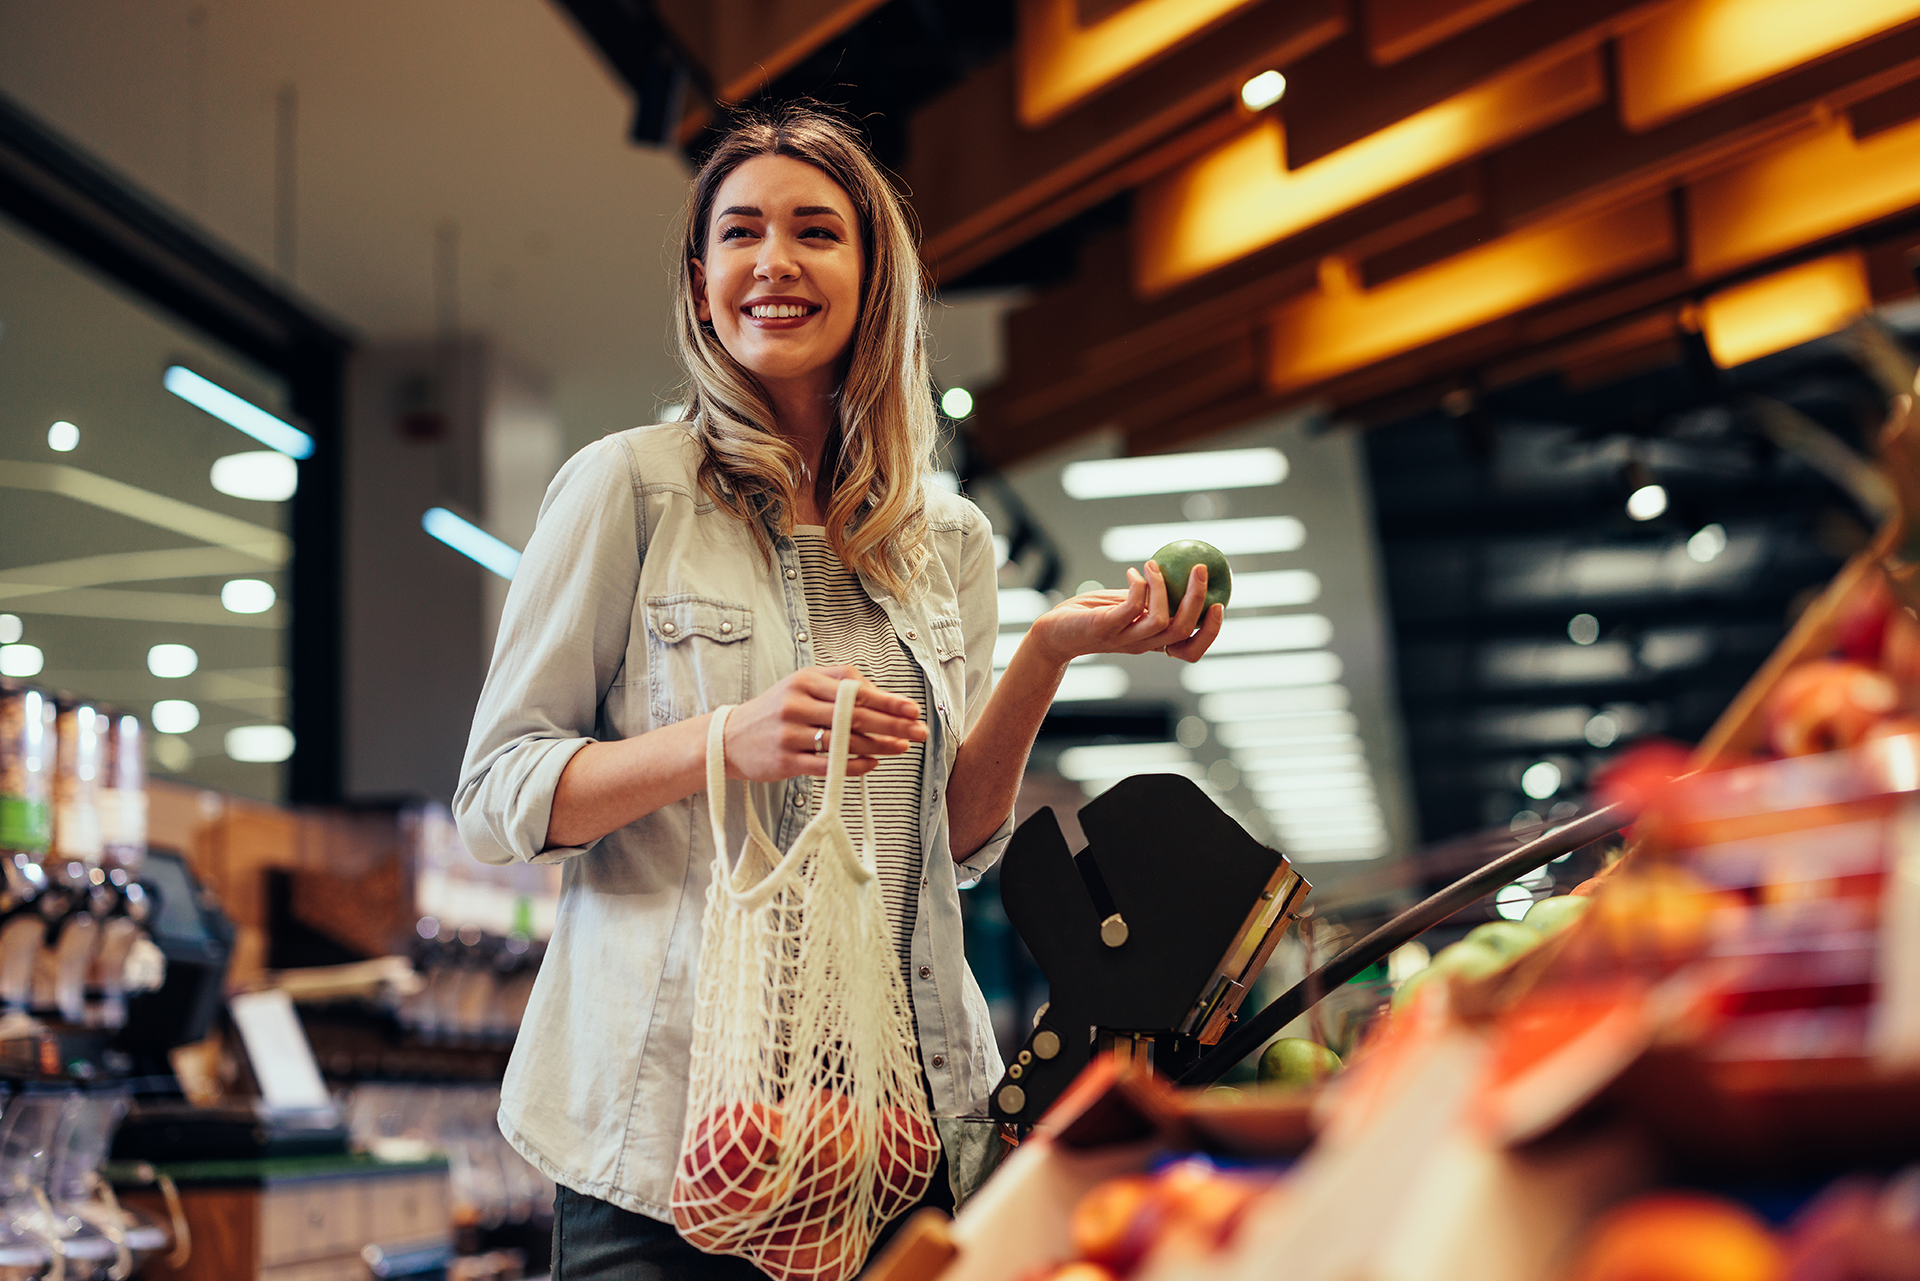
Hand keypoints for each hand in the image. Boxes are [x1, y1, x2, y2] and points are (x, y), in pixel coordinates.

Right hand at [720, 665, 927, 781]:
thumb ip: (838, 682)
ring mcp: (790, 734)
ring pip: (844, 741)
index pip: (854, 690)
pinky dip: (854, 765)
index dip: (887, 700)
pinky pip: (828, 765)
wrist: (729, 738)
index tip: (913, 709)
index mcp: (804, 681)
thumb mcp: (801, 685)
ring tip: (902, 747)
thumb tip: (881, 694)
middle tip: (919, 731)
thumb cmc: (775, 711)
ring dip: (879, 745)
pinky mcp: (786, 761)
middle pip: (855, 715)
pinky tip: (873, 764)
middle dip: (892, 724)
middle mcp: (797, 705)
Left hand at [1026, 561, 1223, 666]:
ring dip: (1165, 587)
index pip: (1190, 650)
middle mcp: (1142, 645)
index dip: (1210, 632)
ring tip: (1154, 563)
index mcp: (1151, 642)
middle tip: (1201, 569)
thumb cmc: (1090, 615)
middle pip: (1182, 632)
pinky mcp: (1104, 628)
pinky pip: (1131, 608)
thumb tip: (1176, 571)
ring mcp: (1124, 638)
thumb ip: (1149, 598)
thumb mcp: (1125, 606)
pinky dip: (1139, 586)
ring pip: (1162, 621)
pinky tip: (1134, 572)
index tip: (1218, 604)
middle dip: (1197, 599)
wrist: (1052, 633)